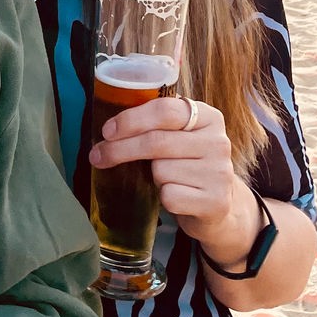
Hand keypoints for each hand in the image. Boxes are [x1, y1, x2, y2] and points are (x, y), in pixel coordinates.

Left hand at [88, 95, 243, 242]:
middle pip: (156, 141)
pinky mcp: (215, 202)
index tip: (106, 131)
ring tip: (165, 179)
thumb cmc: (188, 164)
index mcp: (208, 117)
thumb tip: (109, 126)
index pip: (164, 110)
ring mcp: (219, 173)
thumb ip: (157, 123)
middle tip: (98, 155)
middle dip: (120, 149)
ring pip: (161, 171)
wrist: (218, 206)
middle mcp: (218, 142)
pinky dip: (163, 198)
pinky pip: (170, 196)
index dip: (130, 119)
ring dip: (152, 177)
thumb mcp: (180, 136)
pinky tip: (176, 195)